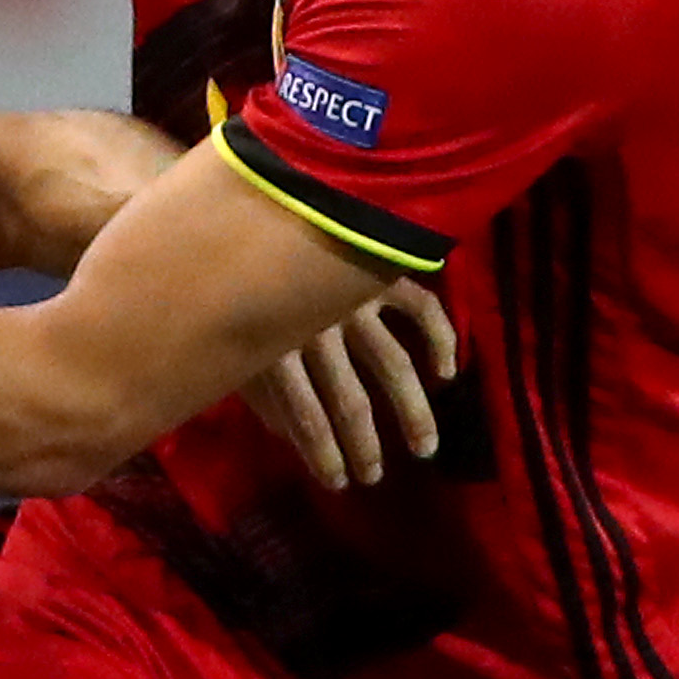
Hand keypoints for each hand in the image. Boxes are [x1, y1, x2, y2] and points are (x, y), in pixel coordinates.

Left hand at [244, 279, 458, 488]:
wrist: (257, 195)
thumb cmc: (231, 273)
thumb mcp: (233, 335)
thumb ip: (259, 384)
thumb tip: (288, 435)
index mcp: (274, 337)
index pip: (303, 413)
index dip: (321, 454)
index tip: (336, 484)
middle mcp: (316, 320)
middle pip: (348, 398)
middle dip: (362, 445)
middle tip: (374, 477)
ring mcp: (351, 294)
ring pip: (390, 363)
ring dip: (411, 410)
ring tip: (424, 448)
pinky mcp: (378, 269)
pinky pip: (420, 306)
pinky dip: (439, 337)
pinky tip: (446, 371)